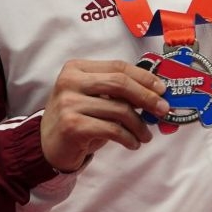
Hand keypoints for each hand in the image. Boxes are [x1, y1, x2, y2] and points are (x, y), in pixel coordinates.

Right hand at [39, 59, 169, 172]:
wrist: (48, 145)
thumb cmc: (78, 118)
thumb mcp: (95, 97)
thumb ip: (118, 91)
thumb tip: (158, 93)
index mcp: (76, 68)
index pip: (118, 67)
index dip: (144, 77)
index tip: (162, 90)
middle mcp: (70, 82)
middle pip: (120, 83)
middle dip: (147, 97)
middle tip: (163, 110)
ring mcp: (68, 103)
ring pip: (119, 109)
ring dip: (140, 125)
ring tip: (145, 136)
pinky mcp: (72, 125)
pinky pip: (112, 129)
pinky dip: (128, 137)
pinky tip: (132, 143)